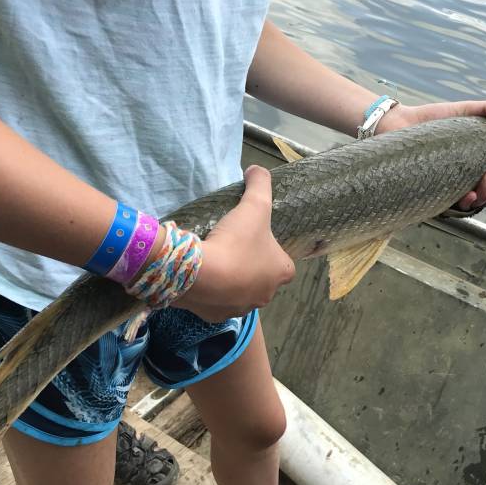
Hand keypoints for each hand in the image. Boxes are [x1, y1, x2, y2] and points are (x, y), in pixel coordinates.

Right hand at [173, 166, 294, 321]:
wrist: (201, 274)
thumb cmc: (236, 242)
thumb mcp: (254, 205)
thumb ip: (260, 184)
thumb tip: (257, 169)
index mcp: (281, 273)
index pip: (285, 264)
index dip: (272, 252)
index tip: (256, 240)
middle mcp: (266, 296)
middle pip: (262, 279)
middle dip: (250, 267)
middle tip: (232, 248)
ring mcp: (241, 308)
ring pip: (239, 293)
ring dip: (231, 281)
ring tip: (215, 261)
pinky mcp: (216, 316)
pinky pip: (216, 303)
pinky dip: (211, 292)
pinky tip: (202, 276)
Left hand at [375, 99, 485, 210]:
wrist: (402, 123)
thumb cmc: (435, 120)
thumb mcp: (465, 110)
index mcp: (475, 170)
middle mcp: (462, 185)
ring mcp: (447, 192)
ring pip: (472, 205)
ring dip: (485, 194)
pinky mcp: (430, 195)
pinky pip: (449, 208)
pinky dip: (462, 203)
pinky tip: (468, 195)